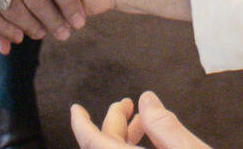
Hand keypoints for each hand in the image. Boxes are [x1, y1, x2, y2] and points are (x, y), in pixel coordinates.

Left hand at [70, 92, 210, 148]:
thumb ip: (166, 127)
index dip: (81, 124)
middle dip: (113, 122)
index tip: (76, 108)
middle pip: (105, 146)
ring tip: (142, 122)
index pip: (92, 143)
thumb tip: (147, 99)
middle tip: (126, 103)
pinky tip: (153, 141)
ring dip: (125, 138)